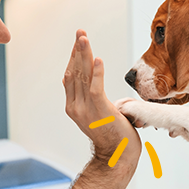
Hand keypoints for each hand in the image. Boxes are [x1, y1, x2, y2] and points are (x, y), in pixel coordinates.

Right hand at [63, 30, 140, 164]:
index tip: (79, 41)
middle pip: (74, 72)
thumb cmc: (113, 135)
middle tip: (80, 32)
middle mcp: (75, 107)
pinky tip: (99, 59)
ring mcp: (85, 110)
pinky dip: (97, 73)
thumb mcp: (97, 113)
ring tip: (84, 38)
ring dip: (84, 56)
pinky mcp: (100, 112)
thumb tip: (82, 80)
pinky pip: (96, 88)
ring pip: (83, 77)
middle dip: (77, 51)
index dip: (74, 57)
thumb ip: (89, 97)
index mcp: (73, 106)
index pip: (70, 76)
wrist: (118, 155)